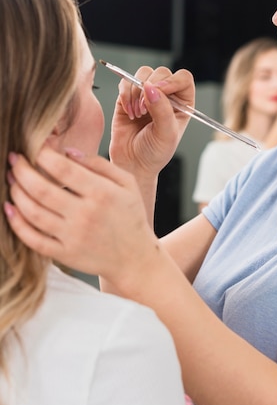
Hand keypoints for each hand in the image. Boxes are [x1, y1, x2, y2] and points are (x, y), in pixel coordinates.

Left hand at [5, 147, 155, 283]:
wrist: (135, 258)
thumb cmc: (131, 216)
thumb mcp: (127, 184)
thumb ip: (100, 164)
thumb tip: (68, 152)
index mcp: (102, 194)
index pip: (63, 169)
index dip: (43, 155)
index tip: (35, 147)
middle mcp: (85, 215)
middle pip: (42, 189)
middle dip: (22, 170)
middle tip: (14, 159)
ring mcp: (73, 237)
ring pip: (33, 213)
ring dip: (16, 193)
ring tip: (11, 180)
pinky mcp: (65, 254)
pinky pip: (33, 239)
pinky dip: (16, 223)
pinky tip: (9, 209)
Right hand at [110, 66, 194, 177]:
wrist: (133, 163)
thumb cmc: (155, 152)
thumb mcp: (166, 134)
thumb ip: (162, 110)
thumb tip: (151, 87)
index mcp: (182, 103)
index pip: (183, 79)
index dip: (172, 81)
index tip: (160, 90)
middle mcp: (166, 96)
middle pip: (161, 72)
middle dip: (151, 88)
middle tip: (145, 110)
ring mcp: (147, 94)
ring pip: (142, 74)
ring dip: (137, 92)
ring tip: (137, 113)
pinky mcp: (128, 96)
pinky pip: (125, 81)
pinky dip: (125, 94)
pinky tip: (128, 112)